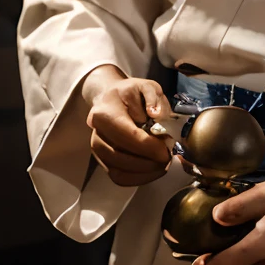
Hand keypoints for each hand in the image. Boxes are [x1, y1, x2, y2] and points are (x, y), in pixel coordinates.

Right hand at [82, 66, 173, 187]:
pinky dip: (139, 178)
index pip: (127, 136)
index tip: (167, 149)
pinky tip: (154, 170)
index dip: (149, 147)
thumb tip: (156, 115)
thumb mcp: (146, 86)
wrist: (111, 98)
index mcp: (105, 113)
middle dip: (149, 162)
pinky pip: (119, 177)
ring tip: (162, 164)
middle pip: (121, 158)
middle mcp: (97, 134)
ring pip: (119, 172)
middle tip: (168, 157)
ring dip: (145, 173)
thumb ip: (153, 97)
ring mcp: (98, 150)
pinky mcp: (103, 161)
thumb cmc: (130, 93)